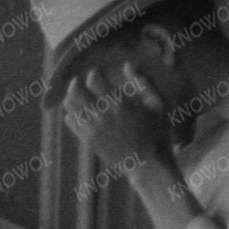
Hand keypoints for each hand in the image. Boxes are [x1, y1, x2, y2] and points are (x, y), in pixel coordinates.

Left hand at [59, 60, 172, 175]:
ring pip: (70, 105)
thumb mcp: (158, 104)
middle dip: (76, 83)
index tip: (98, 74)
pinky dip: (72, 113)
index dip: (93, 74)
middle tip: (80, 82)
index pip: (93, 79)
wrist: (148, 164)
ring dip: (72, 98)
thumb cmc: (157, 132)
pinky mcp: (89, 140)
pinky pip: (71, 121)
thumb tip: (128, 64)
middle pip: (75, 90)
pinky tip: (81, 112)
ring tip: (80, 96)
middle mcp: (103, 115)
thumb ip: (143, 82)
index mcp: (120, 103)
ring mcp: (94, 129)